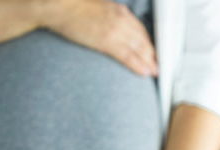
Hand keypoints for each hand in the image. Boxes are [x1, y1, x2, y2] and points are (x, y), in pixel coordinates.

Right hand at [43, 0, 157, 75]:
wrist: (62, 7)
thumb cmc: (73, 7)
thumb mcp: (99, 7)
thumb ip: (109, 16)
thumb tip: (111, 25)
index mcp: (120, 11)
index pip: (140, 29)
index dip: (148, 42)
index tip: (151, 51)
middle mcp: (122, 20)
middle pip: (143, 40)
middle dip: (152, 54)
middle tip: (157, 65)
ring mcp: (116, 31)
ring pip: (139, 49)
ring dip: (148, 62)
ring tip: (153, 72)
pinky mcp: (107, 42)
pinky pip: (127, 56)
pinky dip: (137, 65)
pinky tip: (144, 72)